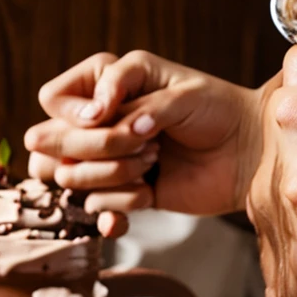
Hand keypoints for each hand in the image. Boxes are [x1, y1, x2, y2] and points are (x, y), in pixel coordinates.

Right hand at [25, 51, 268, 235]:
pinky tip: (146, 195)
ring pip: (69, 178)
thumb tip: (101, 120)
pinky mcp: (121, 196)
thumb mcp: (181, 92)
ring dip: (112, 175)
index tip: (105, 115)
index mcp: (107, 86)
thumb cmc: (217, 110)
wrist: (246, 154)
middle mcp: (99, 125)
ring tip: (152, 162)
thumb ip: (138, 102)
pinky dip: (119, 209)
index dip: (71, 113)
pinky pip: (96, 210)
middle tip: (141, 142)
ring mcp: (106, 163)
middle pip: (50, 145)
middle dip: (95, 148)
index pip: (52, 99)